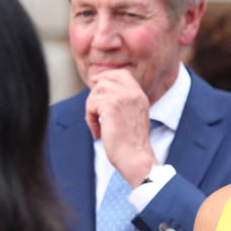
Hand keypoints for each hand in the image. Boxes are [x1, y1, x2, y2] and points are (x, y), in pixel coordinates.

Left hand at [85, 69, 157, 185]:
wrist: (135, 157)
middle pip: (105, 80)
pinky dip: (90, 119)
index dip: (107, 76)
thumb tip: (101, 90)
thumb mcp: (133, 116)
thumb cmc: (132, 143)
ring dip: (92, 108)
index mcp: (140, 96)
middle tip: (94, 111)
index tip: (96, 83)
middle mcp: (133, 93)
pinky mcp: (110, 106)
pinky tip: (98, 132)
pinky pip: (91, 104)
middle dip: (95, 94)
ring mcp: (122, 98)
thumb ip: (124, 102)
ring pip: (96, 92)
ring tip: (98, 125)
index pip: (122, 74)